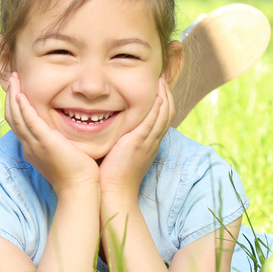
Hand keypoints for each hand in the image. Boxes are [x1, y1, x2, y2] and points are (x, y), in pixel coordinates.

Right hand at [5, 72, 98, 194]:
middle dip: (10, 96)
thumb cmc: (77, 174)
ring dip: (13, 95)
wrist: (80, 188)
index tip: (18, 90)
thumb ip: (59, 142)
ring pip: (16, 116)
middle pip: (12, 117)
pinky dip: (22, 107)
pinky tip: (20, 94)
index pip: (18, 123)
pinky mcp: (45, 142)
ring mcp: (34, 144)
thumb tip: (63, 134)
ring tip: (13, 78)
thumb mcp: (63, 154)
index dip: (15, 105)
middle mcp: (29, 145)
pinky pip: (28, 121)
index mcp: (32, 148)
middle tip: (12, 78)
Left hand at [99, 77, 173, 196]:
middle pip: (167, 113)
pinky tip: (157, 95)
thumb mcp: (116, 153)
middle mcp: (152, 141)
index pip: (160, 118)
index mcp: (147, 143)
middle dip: (166, 94)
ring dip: (164, 96)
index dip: (161, 102)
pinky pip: (154, 121)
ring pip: (164, 114)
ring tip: (161, 80)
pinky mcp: (139, 143)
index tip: (156, 88)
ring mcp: (148, 142)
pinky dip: (157, 107)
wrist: (113, 193)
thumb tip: (105, 128)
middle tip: (161, 78)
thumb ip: (116, 139)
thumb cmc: (109, 176)